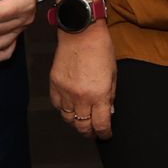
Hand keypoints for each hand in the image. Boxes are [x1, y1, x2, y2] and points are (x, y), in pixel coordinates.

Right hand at [50, 25, 115, 139]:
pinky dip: (64, 109)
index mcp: (99, 95)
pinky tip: (70, 107)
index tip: (106, 135)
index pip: (100, 124)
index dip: (104, 133)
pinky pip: (58, 105)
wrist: (80, 33)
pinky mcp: (54, 85)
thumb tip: (108, 112)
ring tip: (81, 121)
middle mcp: (81, 97)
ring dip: (76, 122)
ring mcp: (66, 92)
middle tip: (93, 133)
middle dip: (89, 132)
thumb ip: (110, 96)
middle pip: (83, 126)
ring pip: (68, 118)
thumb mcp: (113, 74)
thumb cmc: (100, 49)